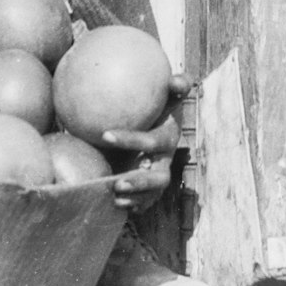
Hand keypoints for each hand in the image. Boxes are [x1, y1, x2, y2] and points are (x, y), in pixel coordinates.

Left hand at [101, 71, 194, 211]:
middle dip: (140, 181)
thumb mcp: (156, 96)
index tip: (105, 134)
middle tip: (117, 181)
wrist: (143, 129)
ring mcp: (159, 176)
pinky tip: (114, 205)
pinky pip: (145, 203)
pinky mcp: (151, 190)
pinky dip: (133, 205)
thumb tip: (180, 80)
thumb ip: (169, 88)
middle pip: (159, 176)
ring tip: (115, 195)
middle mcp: (165, 159)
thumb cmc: (150, 107)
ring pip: (152, 193)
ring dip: (135, 196)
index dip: (132, 139)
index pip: (152, 140)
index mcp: (167, 136)